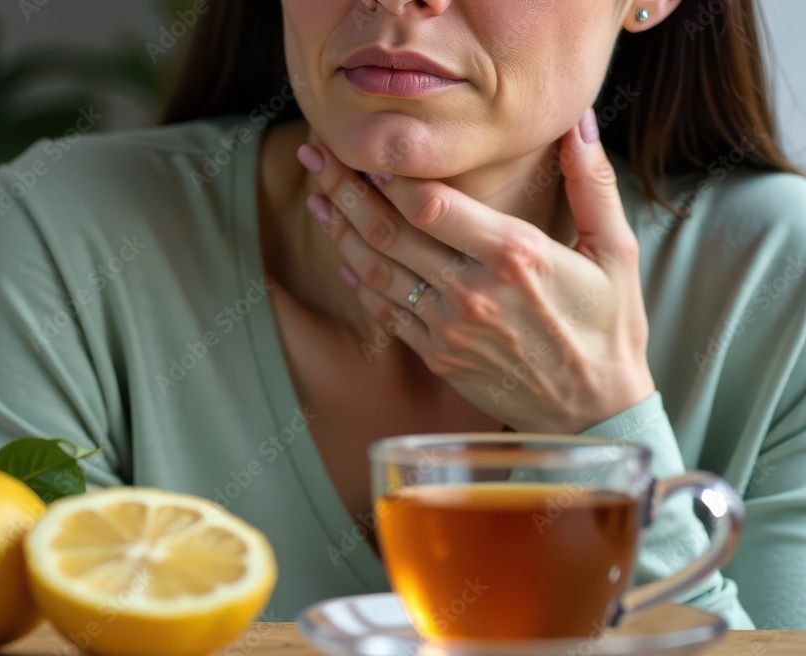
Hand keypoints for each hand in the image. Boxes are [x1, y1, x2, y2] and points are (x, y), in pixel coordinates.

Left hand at [296, 110, 655, 433]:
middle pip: (388, 230)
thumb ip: (593, 184)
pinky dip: (358, 283)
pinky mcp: (437, 356)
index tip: (366, 144)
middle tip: (314, 155)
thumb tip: (579, 122)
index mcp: (515, 255)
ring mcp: (449, 328)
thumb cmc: (608, 327)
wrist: (595, 412)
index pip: (431, 203)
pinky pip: (385, 312)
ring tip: (316, 197)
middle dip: (344, 187)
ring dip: (339, 231)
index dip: (390, 172)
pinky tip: (342, 258)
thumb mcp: (617, 251)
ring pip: (376, 270)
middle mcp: (473, 291)